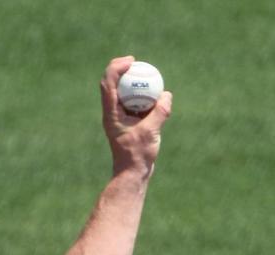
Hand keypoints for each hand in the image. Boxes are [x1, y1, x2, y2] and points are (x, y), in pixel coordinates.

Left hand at [100, 56, 172, 176]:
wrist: (133, 173)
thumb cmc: (137, 155)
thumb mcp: (151, 132)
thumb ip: (159, 112)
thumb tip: (166, 94)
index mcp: (111, 114)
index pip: (108, 85)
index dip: (116, 68)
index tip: (131, 61)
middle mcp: (112, 113)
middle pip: (113, 85)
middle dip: (123, 71)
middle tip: (137, 62)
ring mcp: (120, 118)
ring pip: (124, 94)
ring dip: (135, 84)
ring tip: (149, 77)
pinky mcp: (129, 123)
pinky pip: (135, 104)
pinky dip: (144, 98)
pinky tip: (157, 97)